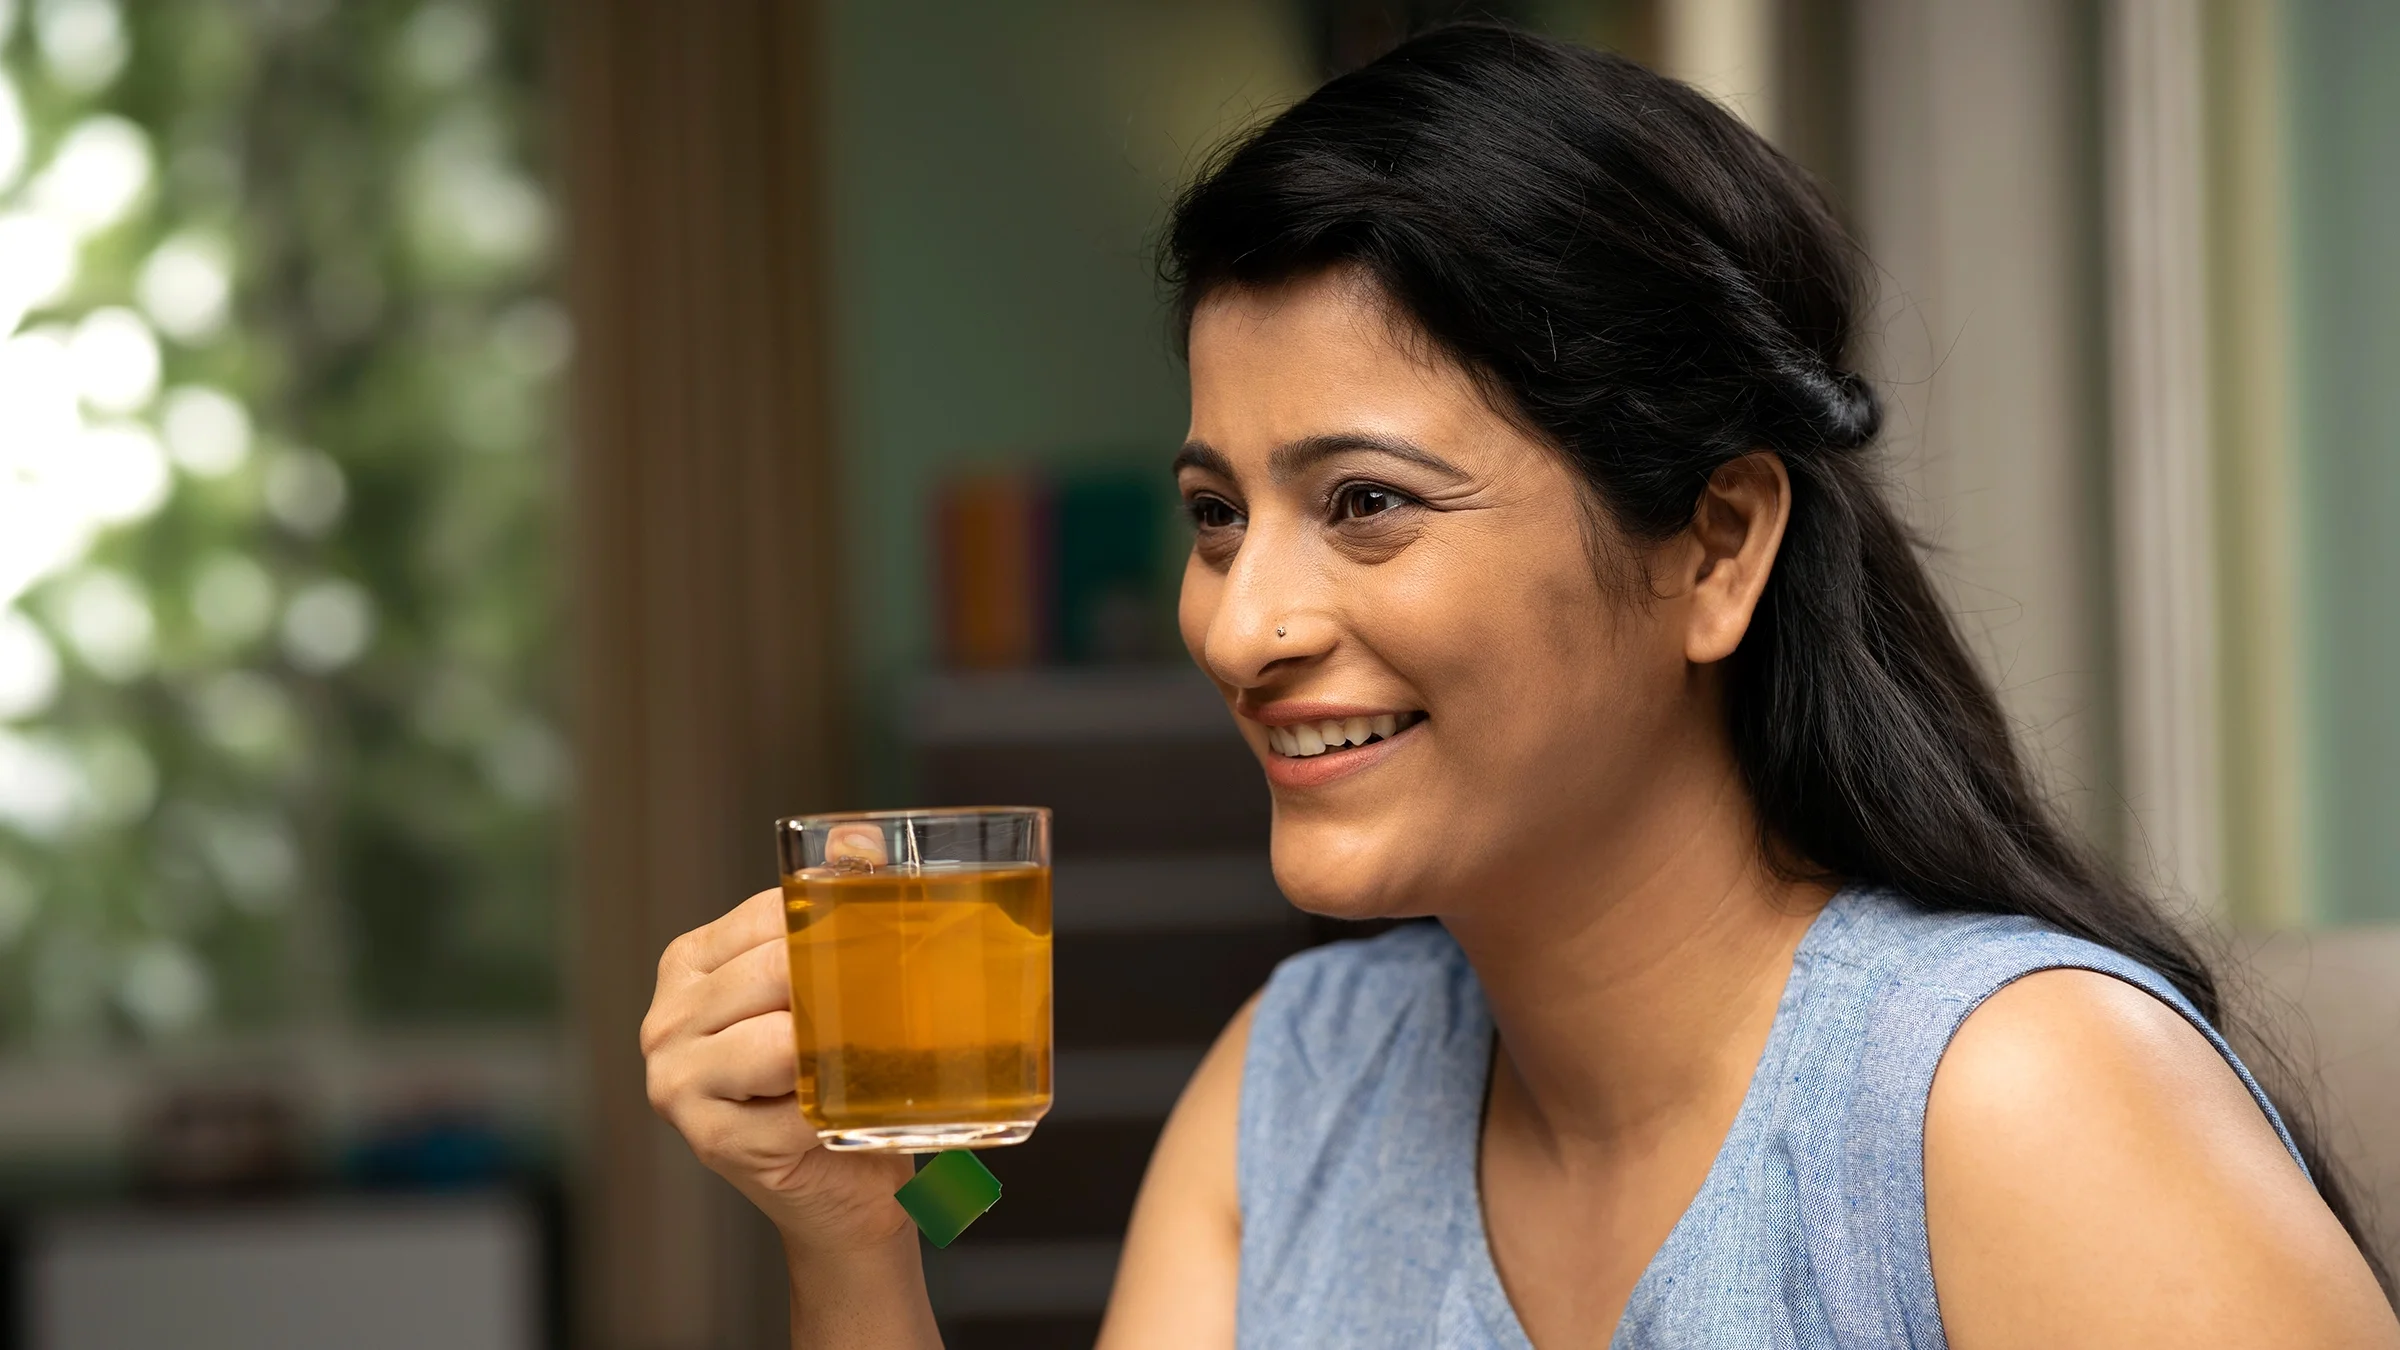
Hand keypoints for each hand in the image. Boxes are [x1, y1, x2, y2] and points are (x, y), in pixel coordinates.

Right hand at [641, 889, 914, 1254]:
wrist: (844, 1190)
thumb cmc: (838, 1081)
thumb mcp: (833, 989)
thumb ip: (835, 911)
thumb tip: (861, 840)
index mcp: (689, 964)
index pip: (770, 914)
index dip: (839, 919)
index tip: (897, 929)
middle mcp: (667, 1020)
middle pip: (777, 970)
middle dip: (850, 980)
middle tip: (911, 990)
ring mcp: (677, 1082)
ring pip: (784, 1038)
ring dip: (846, 1048)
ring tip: (881, 1053)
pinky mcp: (710, 1140)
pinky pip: (797, 1105)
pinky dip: (840, 1109)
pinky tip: (852, 1112)